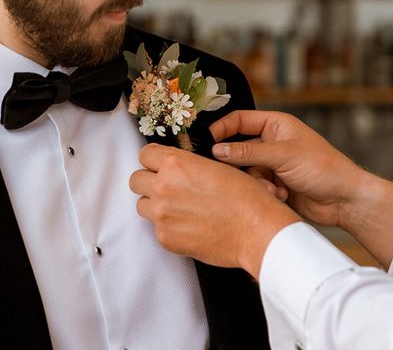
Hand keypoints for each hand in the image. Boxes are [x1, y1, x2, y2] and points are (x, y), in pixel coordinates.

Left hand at [129, 143, 299, 277]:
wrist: (257, 230)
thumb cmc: (245, 197)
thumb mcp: (216, 165)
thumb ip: (188, 164)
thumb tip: (176, 167)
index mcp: (175, 163)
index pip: (144, 154)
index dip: (154, 159)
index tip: (160, 165)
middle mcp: (163, 187)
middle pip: (136, 180)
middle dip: (149, 181)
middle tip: (167, 187)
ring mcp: (161, 215)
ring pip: (142, 205)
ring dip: (155, 204)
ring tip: (178, 208)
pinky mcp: (165, 238)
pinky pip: (156, 228)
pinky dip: (168, 226)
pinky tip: (188, 225)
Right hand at [210, 110, 366, 228]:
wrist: (346, 201)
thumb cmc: (324, 168)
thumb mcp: (284, 155)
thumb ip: (249, 152)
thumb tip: (217, 150)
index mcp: (276, 125)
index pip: (239, 120)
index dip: (222, 129)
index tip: (206, 141)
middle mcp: (272, 142)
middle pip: (239, 148)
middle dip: (240, 163)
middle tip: (230, 173)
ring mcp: (273, 164)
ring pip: (246, 171)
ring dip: (257, 182)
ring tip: (274, 189)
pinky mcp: (275, 184)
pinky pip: (256, 186)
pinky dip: (265, 192)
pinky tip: (282, 196)